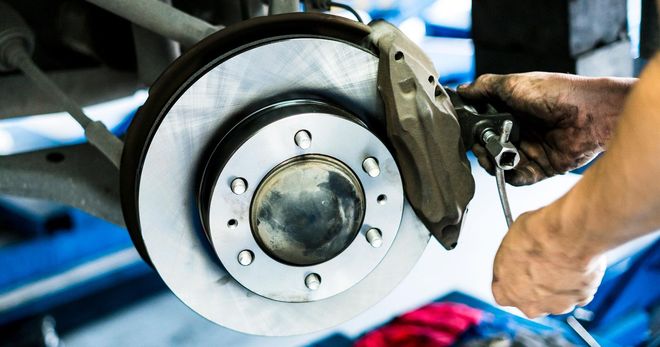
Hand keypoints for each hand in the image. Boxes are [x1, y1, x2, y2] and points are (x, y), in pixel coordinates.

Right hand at [458, 72, 632, 184]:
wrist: (590, 113)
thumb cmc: (556, 93)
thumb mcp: (513, 84)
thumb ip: (484, 87)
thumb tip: (462, 90)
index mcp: (511, 111)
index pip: (483, 125)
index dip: (473, 130)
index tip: (466, 132)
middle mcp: (519, 132)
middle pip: (488, 147)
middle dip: (480, 149)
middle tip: (480, 146)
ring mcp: (530, 150)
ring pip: (500, 165)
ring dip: (492, 163)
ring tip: (495, 156)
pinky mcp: (542, 168)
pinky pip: (519, 178)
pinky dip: (511, 176)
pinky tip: (509, 168)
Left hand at [491, 208, 606, 317]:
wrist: (569, 235)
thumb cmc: (538, 236)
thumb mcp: (509, 242)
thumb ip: (511, 258)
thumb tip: (516, 252)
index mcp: (508, 292)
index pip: (502, 292)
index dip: (509, 279)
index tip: (513, 268)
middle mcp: (531, 305)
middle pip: (529, 299)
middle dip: (532, 284)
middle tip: (538, 263)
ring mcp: (558, 305)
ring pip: (554, 298)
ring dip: (555, 284)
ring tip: (559, 261)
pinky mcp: (581, 299)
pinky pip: (577, 292)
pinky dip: (576, 282)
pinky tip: (574, 264)